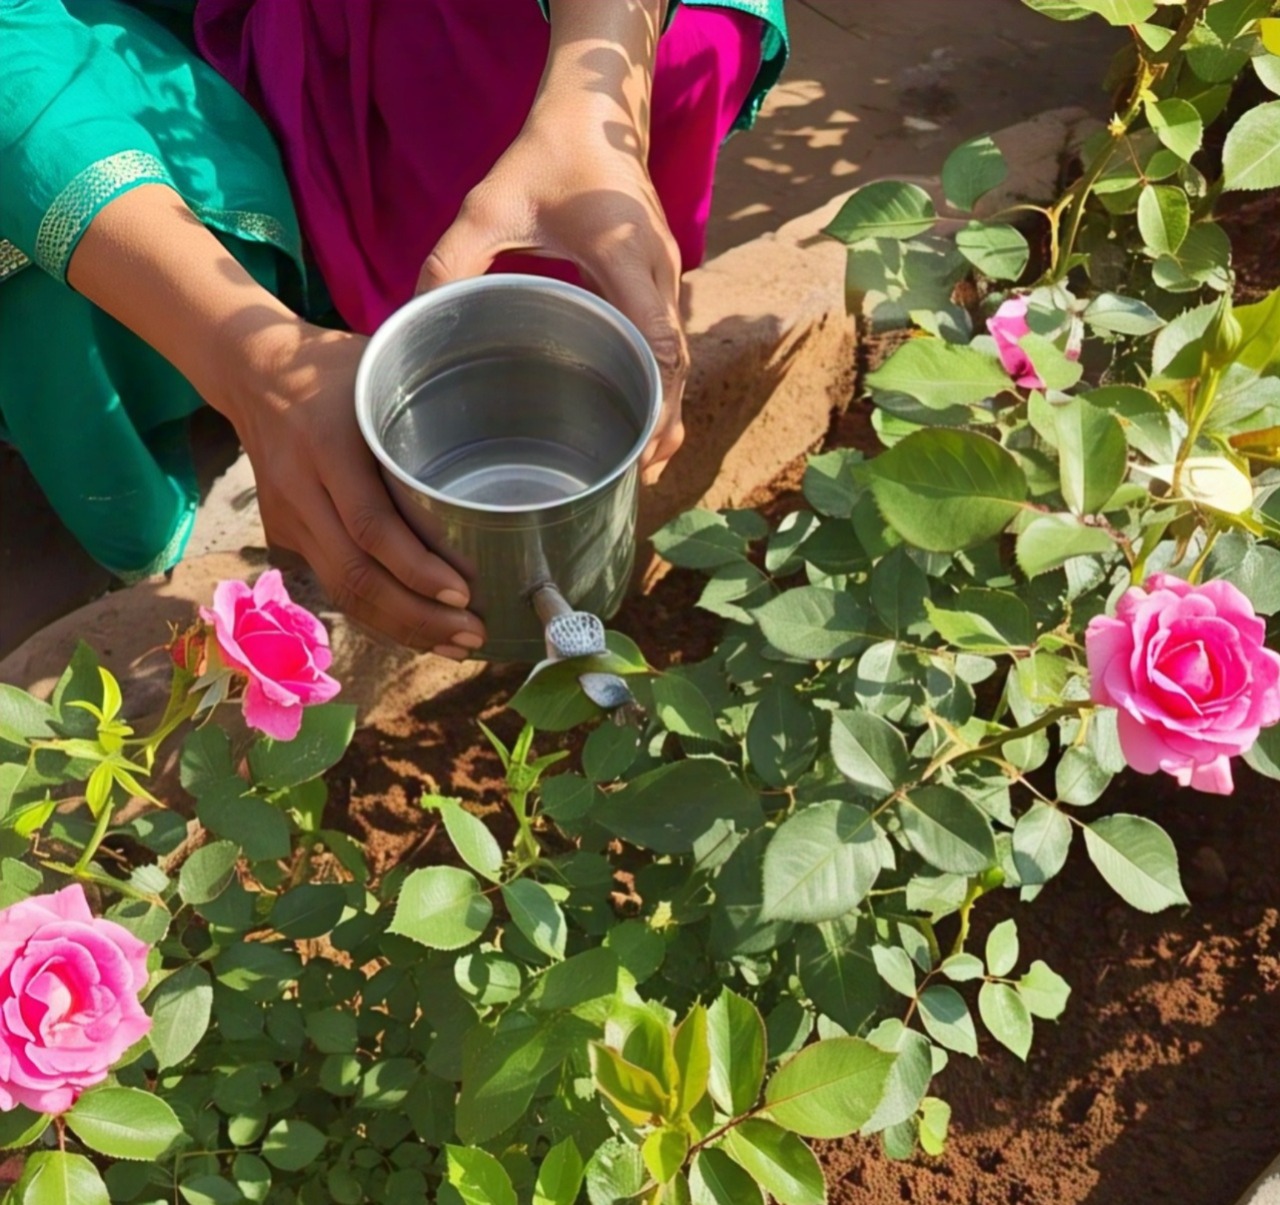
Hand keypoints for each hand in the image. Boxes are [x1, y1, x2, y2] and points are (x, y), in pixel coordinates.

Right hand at [225, 322, 486, 657]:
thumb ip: (432, 394)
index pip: (373, 526)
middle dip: (419, 618)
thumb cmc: (336, 366)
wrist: (248, 369)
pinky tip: (421, 628)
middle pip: (359, 578)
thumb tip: (523, 408)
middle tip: (474, 635)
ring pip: (344, 595)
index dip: (417, 569)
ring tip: (457, 644)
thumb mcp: (380, 362)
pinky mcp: (286, 534)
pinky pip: (334, 587)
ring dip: (403, 629)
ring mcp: (289, 518)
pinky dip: (380, 615)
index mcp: (329, 444)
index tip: (463, 592)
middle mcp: (303, 489)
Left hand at [416, 103, 687, 482]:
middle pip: (674, 363)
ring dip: (665, 407)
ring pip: (677, 356)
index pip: (654, 343)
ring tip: (643, 464)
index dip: (654, 401)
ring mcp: (665, 274)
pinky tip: (639, 415)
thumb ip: (451, 260)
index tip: (639, 448)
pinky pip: (667, 339)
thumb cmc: (545, 155)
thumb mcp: (488, 204)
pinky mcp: (658, 278)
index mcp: (623, 255)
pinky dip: (659, 382)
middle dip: (662, 421)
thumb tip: (417, 321)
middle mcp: (657, 270)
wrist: (595, 111)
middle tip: (638, 476)